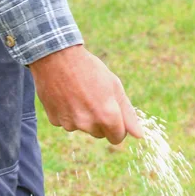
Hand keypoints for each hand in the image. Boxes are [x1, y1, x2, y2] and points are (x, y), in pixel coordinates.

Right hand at [29, 44, 143, 144]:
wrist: (57, 57)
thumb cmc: (90, 69)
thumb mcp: (114, 86)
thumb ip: (128, 113)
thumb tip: (139, 135)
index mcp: (107, 116)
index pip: (117, 138)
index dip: (118, 127)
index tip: (113, 115)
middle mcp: (89, 124)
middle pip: (100, 134)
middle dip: (100, 121)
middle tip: (94, 98)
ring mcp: (70, 123)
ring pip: (82, 128)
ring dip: (83, 117)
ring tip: (78, 94)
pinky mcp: (55, 120)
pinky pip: (65, 122)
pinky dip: (67, 113)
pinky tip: (65, 95)